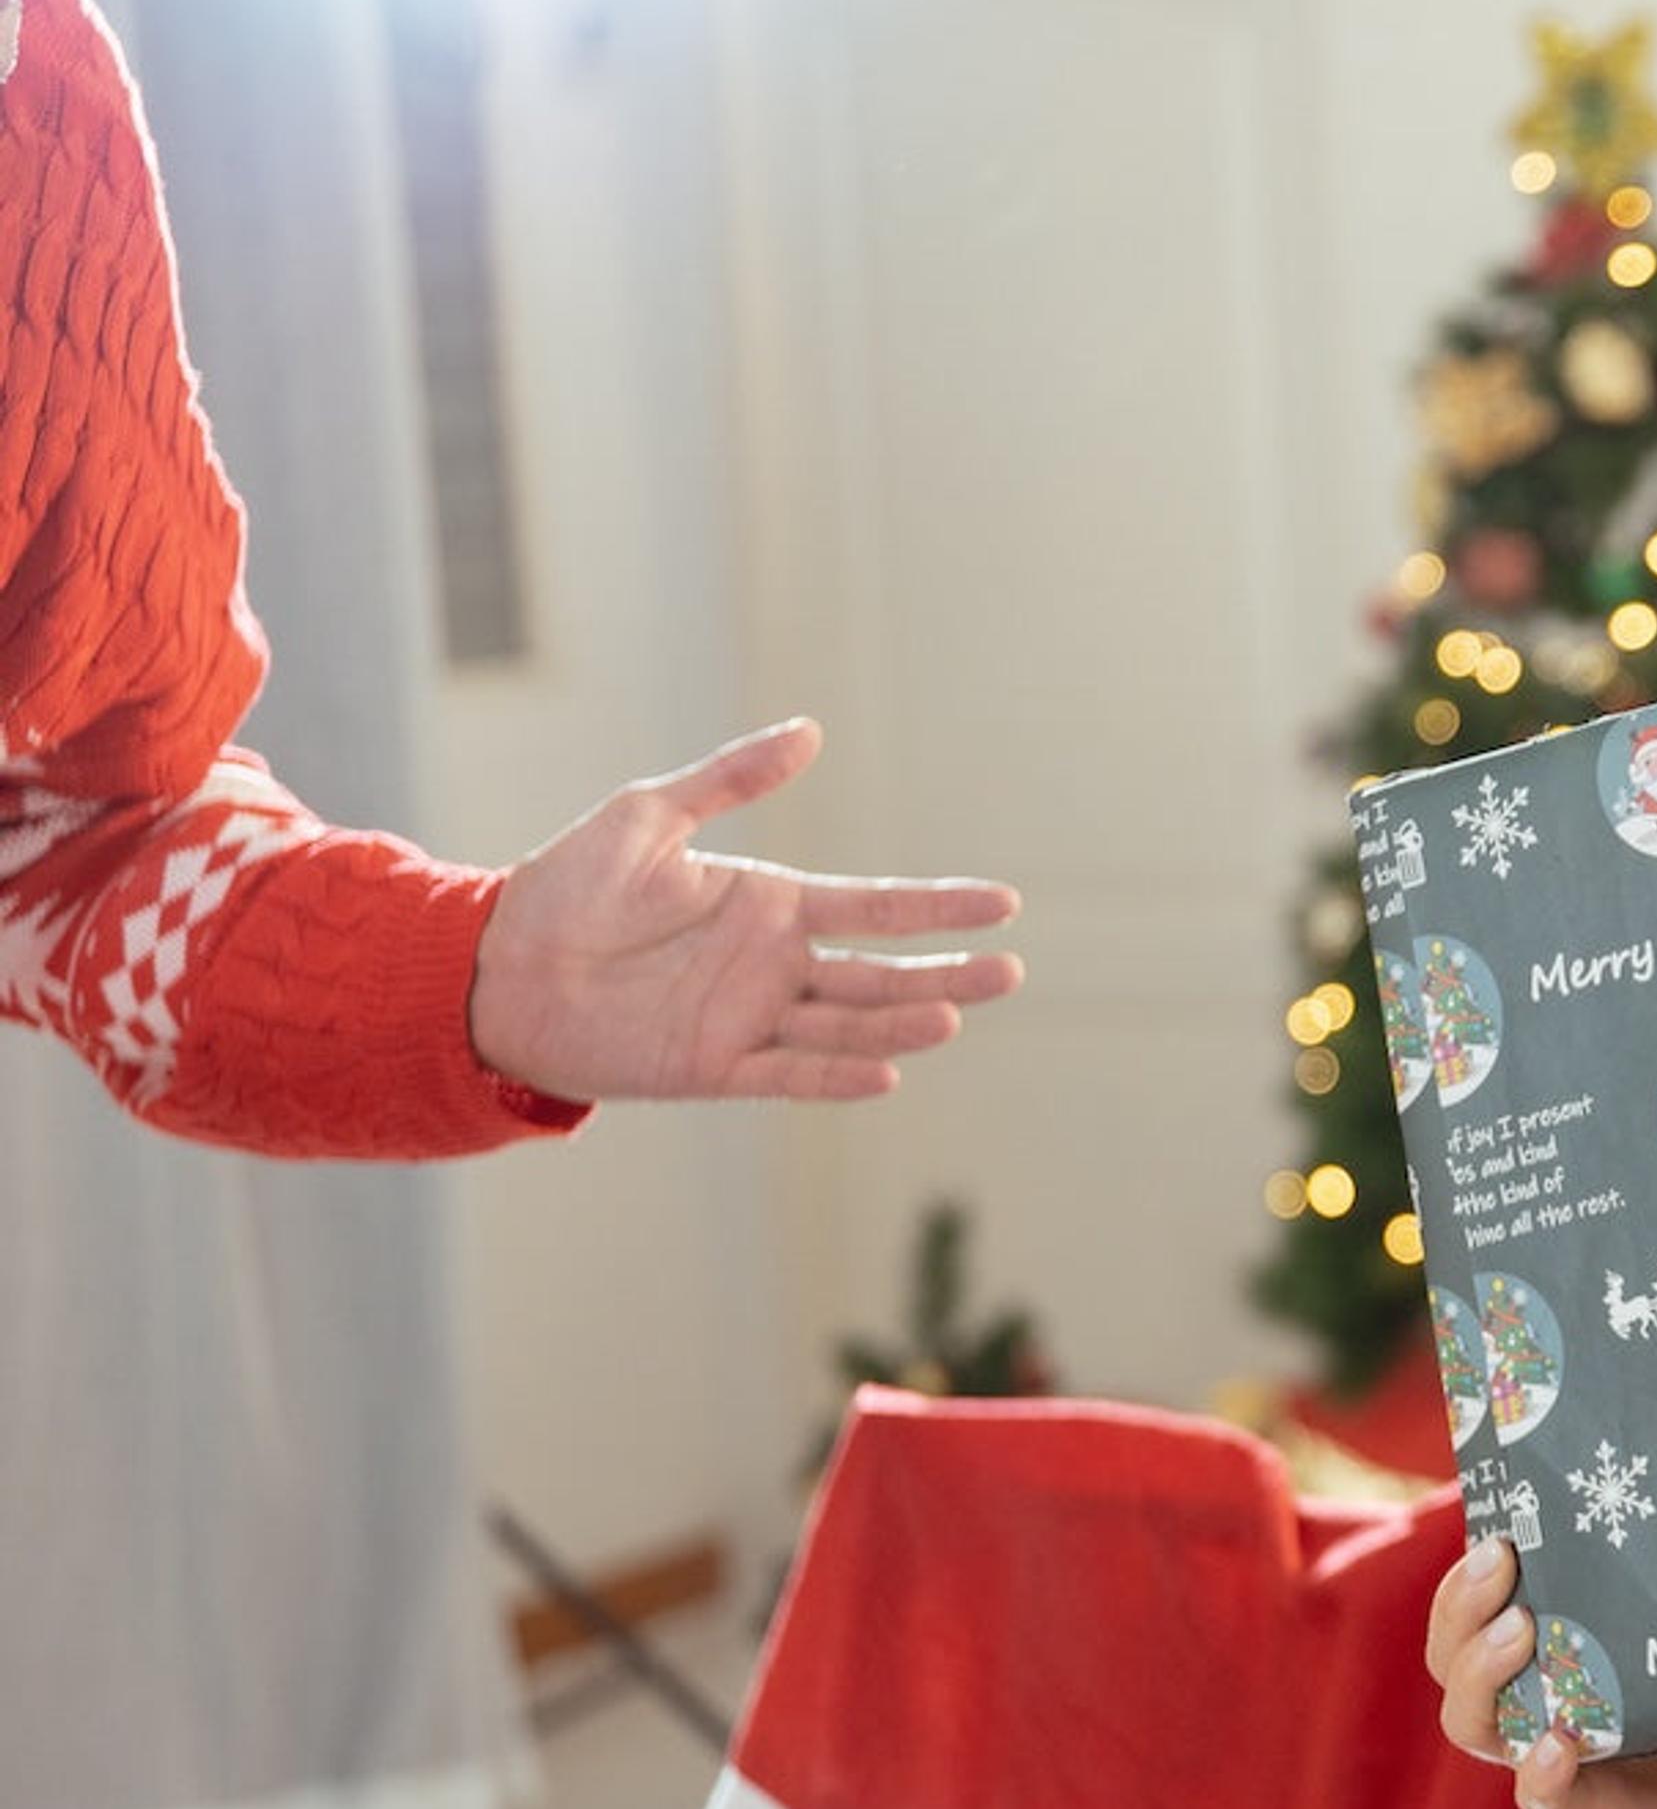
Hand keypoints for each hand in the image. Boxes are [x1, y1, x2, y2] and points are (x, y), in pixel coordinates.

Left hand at [469, 719, 1021, 1102]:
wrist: (494, 966)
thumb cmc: (567, 886)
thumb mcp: (649, 815)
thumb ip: (731, 780)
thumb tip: (810, 732)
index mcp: (770, 907)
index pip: (876, 909)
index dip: (940, 908)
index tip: (1004, 903)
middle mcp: (773, 968)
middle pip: (880, 974)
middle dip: (947, 973)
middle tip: (1010, 970)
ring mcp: (748, 1020)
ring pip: (847, 1024)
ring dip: (902, 1023)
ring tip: (954, 1016)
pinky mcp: (711, 1067)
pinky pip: (787, 1074)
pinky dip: (835, 1076)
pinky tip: (885, 1073)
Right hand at [1425, 1534, 1656, 1808]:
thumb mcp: (1648, 1647)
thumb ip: (1638, 1596)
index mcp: (1517, 1668)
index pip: (1457, 1621)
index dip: (1461, 1580)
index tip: (1493, 1531)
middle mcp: (1511, 1712)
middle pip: (1448, 1663)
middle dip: (1463, 1607)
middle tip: (1502, 1561)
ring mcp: (1534, 1761)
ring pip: (1471, 1724)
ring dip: (1484, 1673)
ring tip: (1520, 1631)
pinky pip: (1538, 1795)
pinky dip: (1541, 1769)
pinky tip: (1559, 1740)